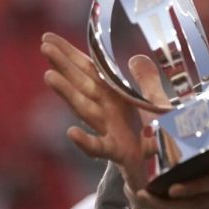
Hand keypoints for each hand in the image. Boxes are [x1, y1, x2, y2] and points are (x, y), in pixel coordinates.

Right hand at [40, 32, 166, 202]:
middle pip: (83, 84)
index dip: (71, 54)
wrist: (164, 170)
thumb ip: (148, 82)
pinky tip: (71, 133)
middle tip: (44, 46)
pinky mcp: (119, 152)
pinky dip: (86, 142)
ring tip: (49, 76)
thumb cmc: (158, 136)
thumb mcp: (157, 104)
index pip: (91, 70)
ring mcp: (111, 131)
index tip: (48, 38)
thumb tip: (136, 57)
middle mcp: (109, 112)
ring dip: (68, 94)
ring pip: (86, 110)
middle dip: (64, 66)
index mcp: (117, 97)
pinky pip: (100, 147)